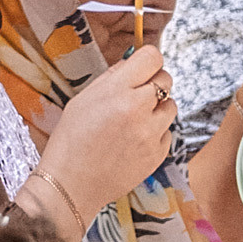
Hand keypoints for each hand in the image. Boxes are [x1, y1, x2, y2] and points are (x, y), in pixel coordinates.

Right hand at [19, 39, 175, 233]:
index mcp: (117, 90)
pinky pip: (167, 133)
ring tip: (135, 121)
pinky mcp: (157, 154)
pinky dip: (155, 134)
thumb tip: (132, 61)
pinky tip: (134, 141)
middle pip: (166, 79)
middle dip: (154, 83)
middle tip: (138, 95)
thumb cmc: (71, 141)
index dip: (149, 60)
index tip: (144, 67)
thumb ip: (112, 78)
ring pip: (171, 106)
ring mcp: (150, 134)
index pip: (152, 57)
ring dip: (157, 109)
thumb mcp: (83, 99)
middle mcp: (138, 109)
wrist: (71, 184)